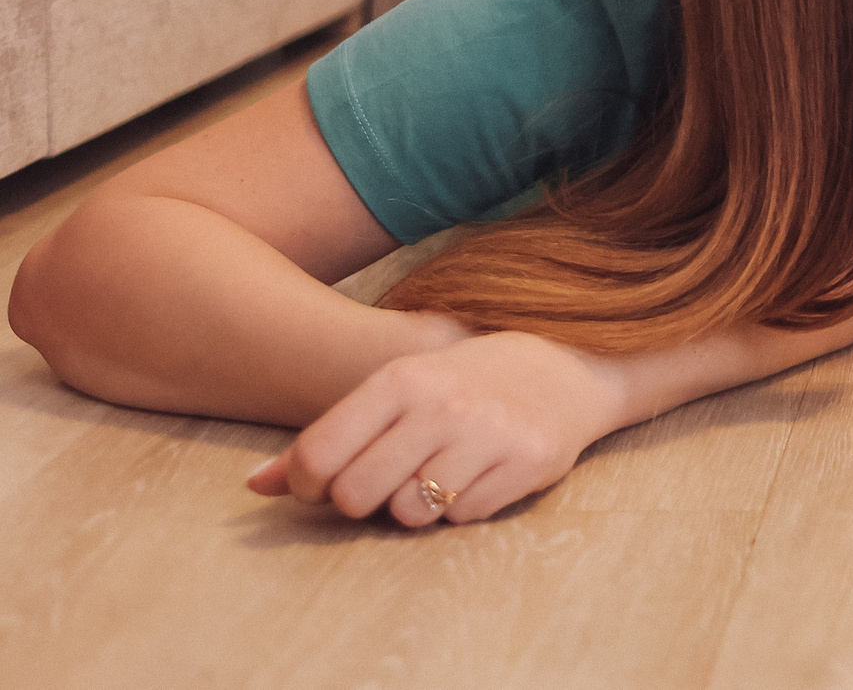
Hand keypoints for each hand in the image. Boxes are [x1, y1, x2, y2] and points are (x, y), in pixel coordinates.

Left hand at [245, 330, 624, 526]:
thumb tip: (253, 488)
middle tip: (383, 481)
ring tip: (435, 474)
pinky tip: (477, 472)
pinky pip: (462, 516)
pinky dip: (461, 505)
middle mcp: (442, 405)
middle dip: (361, 500)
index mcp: (401, 379)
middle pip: (356, 495)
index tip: (326, 481)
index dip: (309, 484)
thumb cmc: (465, 381)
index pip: (319, 454)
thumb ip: (328, 436)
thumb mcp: (398, 390)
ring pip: (409, 513)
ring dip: (414, 506)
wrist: (568, 366)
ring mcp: (487, 435)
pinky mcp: (525, 463)